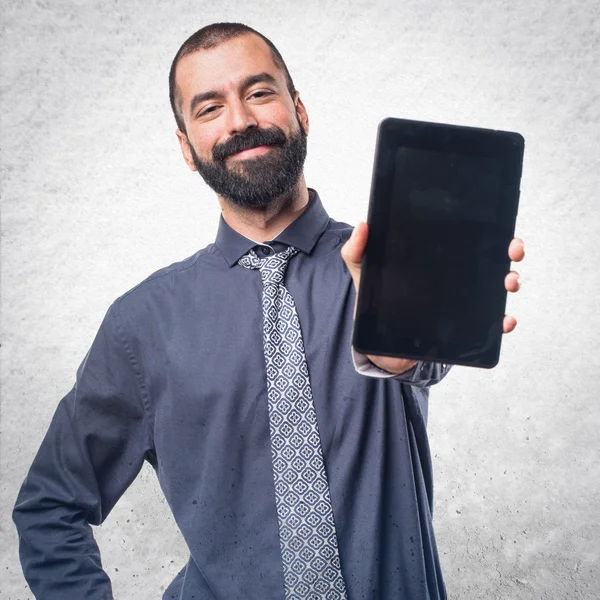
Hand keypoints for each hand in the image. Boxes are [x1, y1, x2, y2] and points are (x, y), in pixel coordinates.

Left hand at [341, 222, 524, 373]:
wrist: (376, 341)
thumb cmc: (375, 301)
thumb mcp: (364, 272)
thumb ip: (357, 251)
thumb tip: (362, 226)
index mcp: (436, 260)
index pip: (467, 241)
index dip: (488, 232)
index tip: (501, 227)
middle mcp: (453, 279)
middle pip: (489, 261)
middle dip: (509, 252)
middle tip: (513, 250)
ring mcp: (460, 303)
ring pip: (494, 290)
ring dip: (510, 282)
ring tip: (509, 281)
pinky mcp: (460, 329)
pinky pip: (488, 326)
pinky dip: (502, 322)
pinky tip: (506, 320)